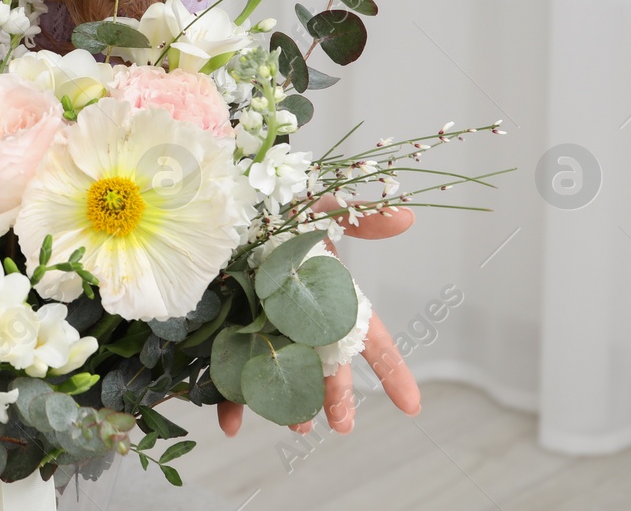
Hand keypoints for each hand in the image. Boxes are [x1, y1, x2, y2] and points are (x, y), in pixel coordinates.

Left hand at [217, 197, 420, 437]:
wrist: (219, 205)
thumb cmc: (277, 205)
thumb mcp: (319, 205)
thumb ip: (359, 215)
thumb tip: (406, 216)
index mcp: (329, 298)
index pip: (369, 337)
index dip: (391, 369)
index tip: (411, 407)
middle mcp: (298, 320)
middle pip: (324, 364)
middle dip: (336, 395)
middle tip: (341, 424)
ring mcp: (262, 330)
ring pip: (281, 376)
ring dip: (288, 403)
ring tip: (295, 426)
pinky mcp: (224, 334)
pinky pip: (227, 372)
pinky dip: (229, 401)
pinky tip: (229, 425)